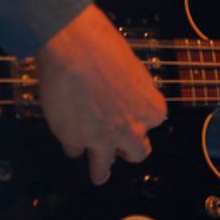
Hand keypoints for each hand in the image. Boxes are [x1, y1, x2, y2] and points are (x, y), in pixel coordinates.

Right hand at [34, 4, 167, 184]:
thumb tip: (126, 96)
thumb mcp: (132, 68)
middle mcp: (130, 129)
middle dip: (126, 152)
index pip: (151, 126)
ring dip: (100, 171)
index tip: (131, 122)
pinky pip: (73, 150)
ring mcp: (102, 138)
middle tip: (118, 152)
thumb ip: (133, 91)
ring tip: (99, 174)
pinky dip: (71, 142)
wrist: (73, 45)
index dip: (138, 123)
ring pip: (102, 168)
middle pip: (135, 153)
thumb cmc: (101, 46)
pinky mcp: (73, 138)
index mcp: (151, 109)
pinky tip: (68, 133)